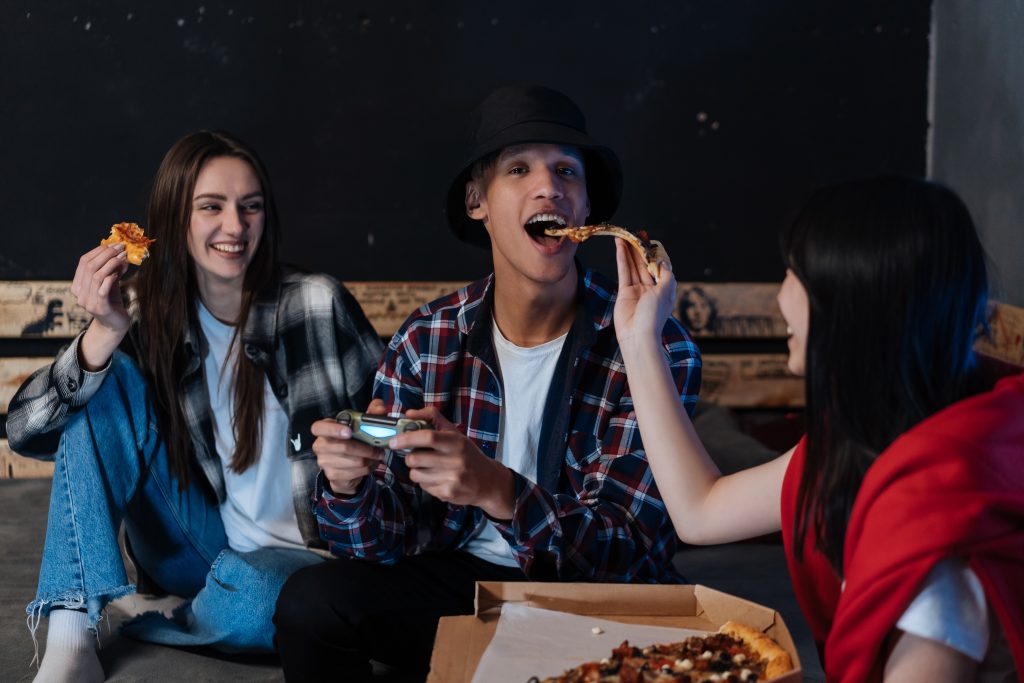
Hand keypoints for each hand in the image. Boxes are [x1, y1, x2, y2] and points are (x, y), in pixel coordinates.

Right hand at [71, 243, 130, 334]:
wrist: (115, 324)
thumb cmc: (112, 301)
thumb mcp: (110, 281)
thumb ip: (112, 269)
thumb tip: (120, 252)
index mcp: (77, 285)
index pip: (83, 262)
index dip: (98, 251)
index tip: (113, 244)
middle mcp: (79, 293)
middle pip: (89, 267)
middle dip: (106, 254)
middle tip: (121, 248)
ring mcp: (88, 302)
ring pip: (96, 276)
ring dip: (111, 263)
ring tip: (123, 257)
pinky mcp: (100, 308)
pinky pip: (102, 289)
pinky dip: (111, 278)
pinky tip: (119, 273)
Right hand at [312, 398, 386, 494]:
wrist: (347, 466)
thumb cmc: (353, 440)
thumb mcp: (362, 424)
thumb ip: (371, 413)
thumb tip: (379, 407)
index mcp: (324, 429)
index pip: (318, 428)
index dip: (333, 429)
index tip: (349, 432)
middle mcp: (320, 445)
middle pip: (343, 447)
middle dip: (366, 449)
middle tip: (379, 450)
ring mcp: (324, 462)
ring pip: (353, 461)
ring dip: (370, 459)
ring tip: (376, 456)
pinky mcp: (332, 475)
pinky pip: (355, 473)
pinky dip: (367, 469)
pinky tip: (370, 464)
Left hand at [391, 406, 514, 519]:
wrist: (488, 482)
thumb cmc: (468, 455)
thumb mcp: (455, 433)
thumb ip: (432, 418)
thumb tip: (408, 413)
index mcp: (456, 442)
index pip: (428, 437)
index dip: (407, 438)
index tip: (394, 441)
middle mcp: (456, 460)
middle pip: (416, 458)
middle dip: (409, 457)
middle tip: (415, 455)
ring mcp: (452, 478)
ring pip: (415, 474)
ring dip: (416, 470)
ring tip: (428, 468)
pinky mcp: (448, 493)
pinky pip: (423, 486)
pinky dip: (424, 482)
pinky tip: (436, 478)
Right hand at [612, 238, 675, 351]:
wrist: (638, 336)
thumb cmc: (654, 317)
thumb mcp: (666, 292)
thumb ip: (666, 275)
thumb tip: (663, 262)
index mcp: (663, 289)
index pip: (658, 266)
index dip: (653, 253)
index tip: (649, 240)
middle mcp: (650, 288)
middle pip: (643, 264)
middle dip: (639, 248)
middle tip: (634, 233)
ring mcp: (636, 289)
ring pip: (632, 265)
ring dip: (628, 251)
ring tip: (624, 236)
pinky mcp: (624, 292)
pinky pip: (623, 271)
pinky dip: (622, 259)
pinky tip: (620, 247)